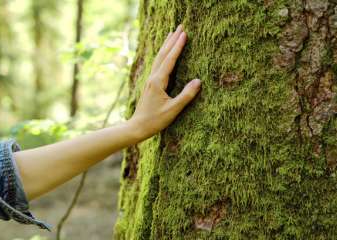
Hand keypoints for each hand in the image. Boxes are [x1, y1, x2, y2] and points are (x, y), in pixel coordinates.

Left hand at [128, 25, 200, 139]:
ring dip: (166, 45)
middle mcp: (153, 78)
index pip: (170, 60)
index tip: (184, 34)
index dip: (177, 46)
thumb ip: (186, 95)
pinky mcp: (150, 84)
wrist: (137, 126)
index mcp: (158, 82)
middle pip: (163, 54)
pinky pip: (157, 64)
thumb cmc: (155, 120)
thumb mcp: (173, 110)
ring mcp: (150, 80)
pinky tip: (164, 53)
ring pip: (159, 58)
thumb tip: (198, 81)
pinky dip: (162, 54)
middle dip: (172, 40)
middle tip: (180, 26)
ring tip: (172, 33)